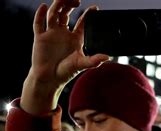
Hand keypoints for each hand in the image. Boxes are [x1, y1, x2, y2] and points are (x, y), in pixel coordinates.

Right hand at [21, 0, 108, 114]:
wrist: (49, 79)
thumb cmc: (65, 72)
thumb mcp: (81, 64)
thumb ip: (94, 60)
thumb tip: (107, 57)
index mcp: (75, 39)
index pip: (81, 23)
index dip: (87, 15)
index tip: (95, 8)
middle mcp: (63, 34)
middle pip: (66, 14)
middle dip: (70, 5)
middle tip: (76, 0)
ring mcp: (51, 34)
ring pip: (54, 15)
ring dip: (58, 6)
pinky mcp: (40, 37)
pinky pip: (39, 23)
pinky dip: (40, 14)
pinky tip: (44, 7)